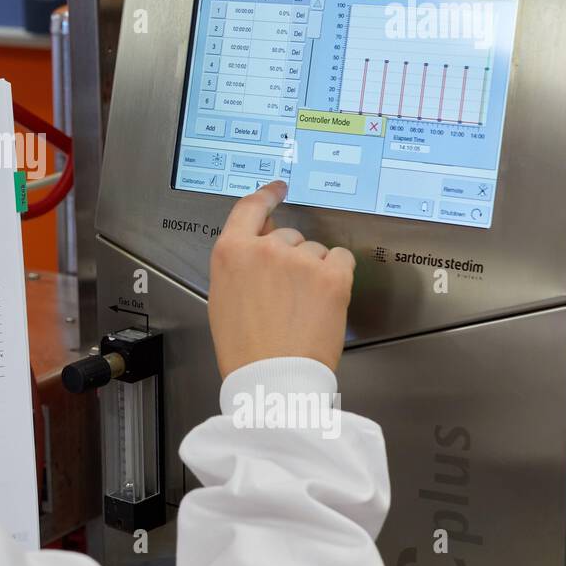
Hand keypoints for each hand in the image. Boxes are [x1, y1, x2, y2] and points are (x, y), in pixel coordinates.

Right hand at [208, 180, 354, 376]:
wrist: (273, 377)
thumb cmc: (245, 349)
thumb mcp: (224, 297)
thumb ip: (240, 263)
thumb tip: (263, 242)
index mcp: (231, 252)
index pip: (250, 208)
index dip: (268, 195)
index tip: (279, 188)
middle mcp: (265, 248)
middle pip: (288, 235)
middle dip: (291, 258)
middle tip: (288, 293)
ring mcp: (300, 259)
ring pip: (315, 251)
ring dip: (314, 271)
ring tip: (303, 307)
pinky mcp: (331, 275)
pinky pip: (341, 259)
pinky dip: (338, 275)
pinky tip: (325, 300)